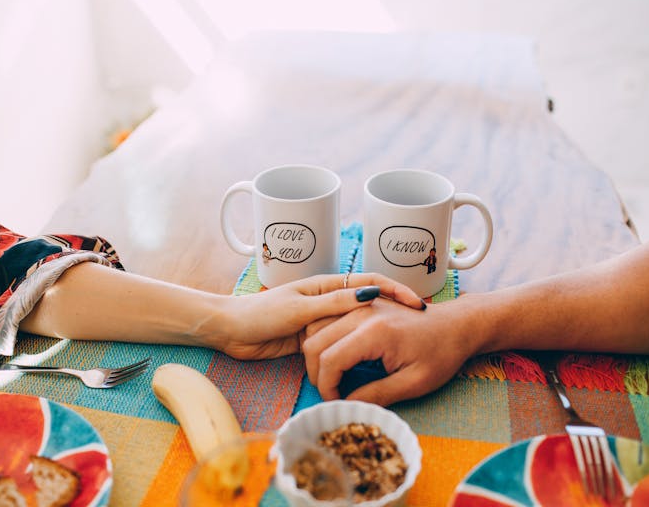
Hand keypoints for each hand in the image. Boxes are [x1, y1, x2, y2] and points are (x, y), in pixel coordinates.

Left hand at [214, 273, 424, 359]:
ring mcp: (321, 323)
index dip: (395, 290)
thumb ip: (334, 304)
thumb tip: (369, 295)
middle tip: (415, 328)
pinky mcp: (313, 343)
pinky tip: (369, 365)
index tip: (416, 304)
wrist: (231, 331)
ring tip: (399, 349)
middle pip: (368, 306)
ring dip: (374, 337)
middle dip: (392, 313)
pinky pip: (340, 347)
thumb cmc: (262, 314)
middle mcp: (328, 303)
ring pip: (355, 329)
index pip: (370, 282)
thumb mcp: (302, 308)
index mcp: (327, 286)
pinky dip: (353, 354)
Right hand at [301, 296, 479, 405]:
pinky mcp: (362, 304)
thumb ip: (378, 395)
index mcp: (374, 331)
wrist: (457, 324)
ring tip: (333, 377)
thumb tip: (347, 405)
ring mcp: (360, 305)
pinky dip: (325, 340)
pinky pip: (329, 320)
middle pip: (315, 342)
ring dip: (318, 355)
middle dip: (316, 372)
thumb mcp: (415, 383)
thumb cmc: (442, 353)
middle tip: (331, 393)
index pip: (329, 360)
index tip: (335, 402)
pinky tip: (338, 358)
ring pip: (317, 328)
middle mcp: (362, 312)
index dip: (326, 386)